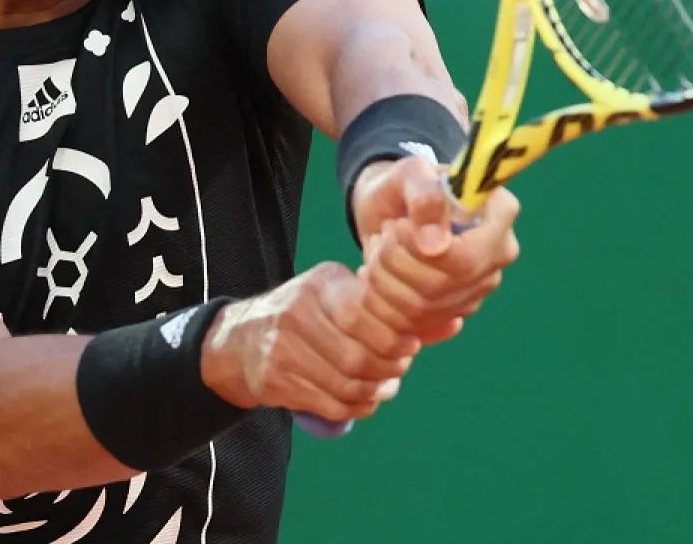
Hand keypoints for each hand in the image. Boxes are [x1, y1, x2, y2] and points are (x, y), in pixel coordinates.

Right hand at [199, 262, 419, 424]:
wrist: (238, 340)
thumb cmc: (306, 314)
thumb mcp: (339, 295)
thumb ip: (392, 309)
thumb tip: (455, 322)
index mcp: (319, 285)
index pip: (366, 314)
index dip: (396, 338)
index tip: (409, 345)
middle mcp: (298, 313)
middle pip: (359, 356)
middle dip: (388, 369)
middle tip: (398, 367)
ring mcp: (283, 349)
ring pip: (346, 383)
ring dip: (375, 391)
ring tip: (384, 385)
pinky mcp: (275, 381)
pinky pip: (329, 404)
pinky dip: (356, 408)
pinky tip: (364, 398)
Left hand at [352, 157, 520, 344]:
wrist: (392, 210)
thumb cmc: (405, 185)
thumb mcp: (408, 174)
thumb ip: (424, 196)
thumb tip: (435, 246)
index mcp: (499, 213)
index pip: (466, 258)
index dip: (420, 252)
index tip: (397, 227)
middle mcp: (499, 254)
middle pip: (439, 287)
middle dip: (394, 263)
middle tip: (383, 236)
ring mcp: (479, 287)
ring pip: (420, 309)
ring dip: (382, 279)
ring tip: (379, 250)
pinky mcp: (454, 311)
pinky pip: (410, 324)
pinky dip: (381, 300)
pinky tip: (379, 273)